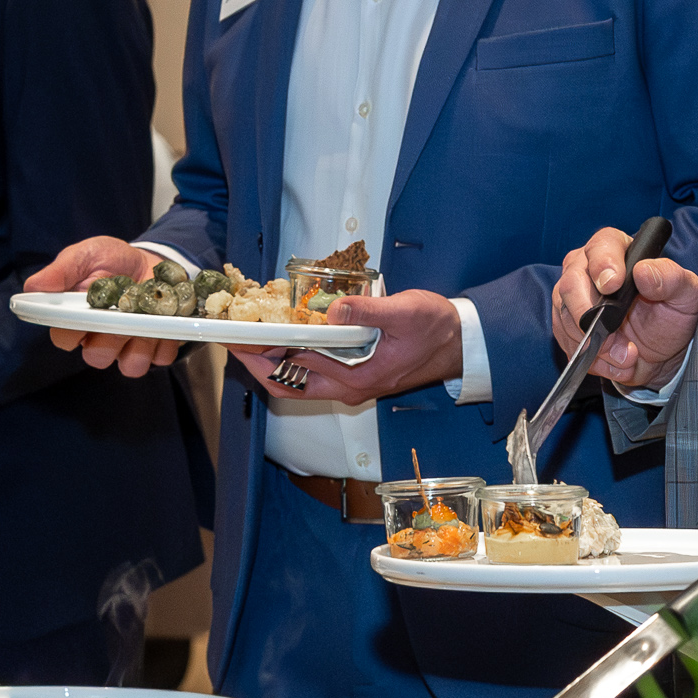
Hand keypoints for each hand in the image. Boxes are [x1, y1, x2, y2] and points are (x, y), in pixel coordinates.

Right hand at [23, 237, 188, 378]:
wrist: (154, 261)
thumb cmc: (113, 260)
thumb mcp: (86, 255)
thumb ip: (61, 271)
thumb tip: (33, 287)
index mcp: (77, 319)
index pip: (63, 339)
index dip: (72, 329)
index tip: (84, 310)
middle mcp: (100, 338)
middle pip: (96, 357)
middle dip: (110, 336)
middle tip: (119, 311)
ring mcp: (129, 345)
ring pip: (130, 365)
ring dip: (140, 341)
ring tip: (147, 315)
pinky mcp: (157, 348)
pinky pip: (161, 358)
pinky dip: (166, 338)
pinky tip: (165, 317)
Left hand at [233, 288, 459, 403]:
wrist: (461, 343)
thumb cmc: (436, 329)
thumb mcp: (405, 313)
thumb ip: (368, 312)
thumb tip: (333, 310)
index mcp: (357, 378)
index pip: (296, 374)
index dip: (262, 358)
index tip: (240, 341)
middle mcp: (349, 386)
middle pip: (289, 382)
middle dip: (258, 360)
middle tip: (236, 335)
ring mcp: (351, 382)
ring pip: (299, 378)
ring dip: (274, 358)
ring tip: (254, 332)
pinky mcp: (356, 372)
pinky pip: (315, 369)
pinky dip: (295, 354)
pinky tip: (289, 333)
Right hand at [552, 228, 697, 391]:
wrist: (664, 354)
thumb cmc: (674, 316)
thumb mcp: (687, 295)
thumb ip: (671, 278)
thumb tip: (644, 271)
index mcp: (618, 251)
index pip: (600, 246)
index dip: (602, 264)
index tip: (612, 286)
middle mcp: (588, 270)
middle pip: (571, 283)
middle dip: (592, 317)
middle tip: (616, 339)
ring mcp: (574, 299)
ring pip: (566, 318)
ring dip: (597, 345)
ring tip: (627, 356)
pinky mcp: (568, 327)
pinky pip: (568, 342)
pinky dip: (593, 359)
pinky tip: (617, 363)